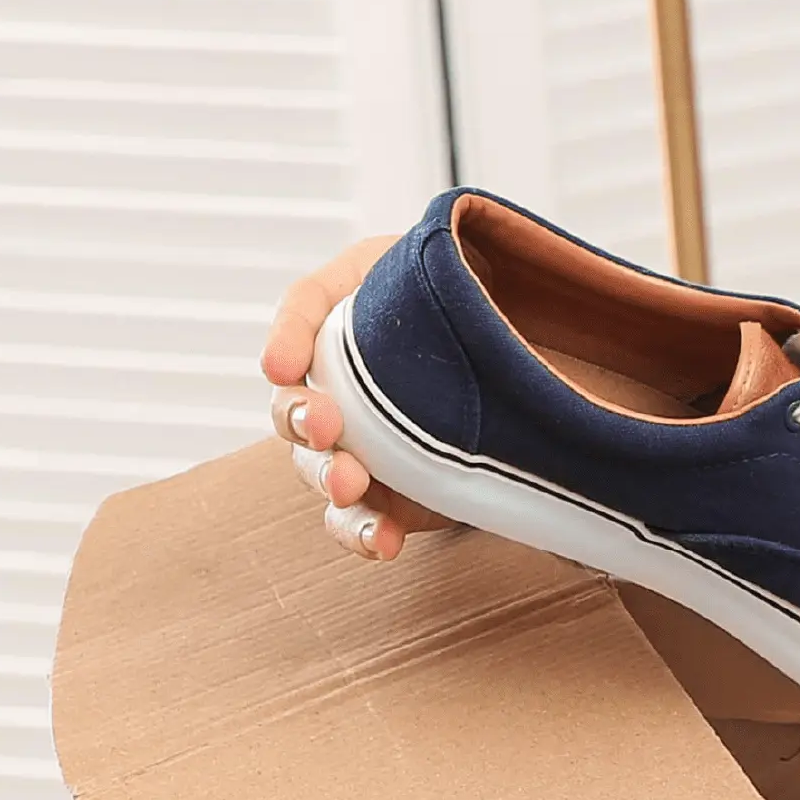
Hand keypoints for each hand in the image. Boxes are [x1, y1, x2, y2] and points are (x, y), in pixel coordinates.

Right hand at [257, 235, 452, 559]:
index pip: (298, 325)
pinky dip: (367, 534)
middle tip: (325, 425)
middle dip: (302, 422)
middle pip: (293, 414)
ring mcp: (362, 449)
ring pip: (322, 474)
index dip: (286, 343)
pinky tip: (383, 541)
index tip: (283, 366)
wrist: (515, 338)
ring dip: (332, 483)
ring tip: (349, 484)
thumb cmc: (449, 290)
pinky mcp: (396, 495)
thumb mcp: (414, 258)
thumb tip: (385, 290)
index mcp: (335, 326)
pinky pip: (366, 521)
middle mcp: (335, 392)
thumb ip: (392, 266)